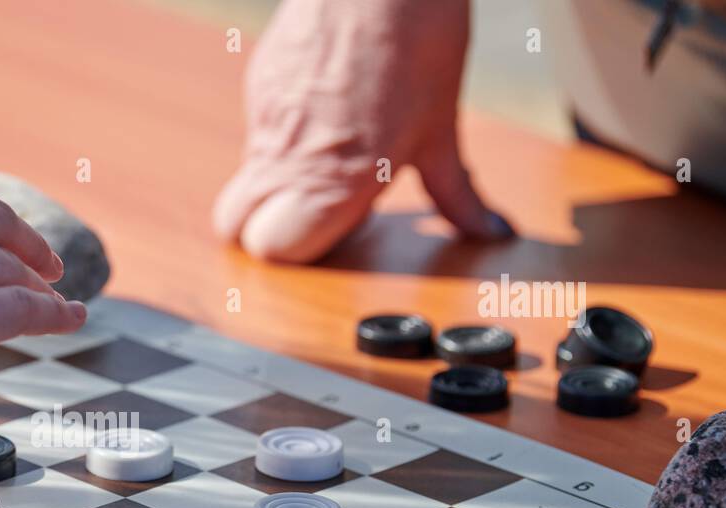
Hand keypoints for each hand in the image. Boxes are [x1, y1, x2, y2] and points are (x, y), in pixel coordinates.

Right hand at [214, 0, 513, 262]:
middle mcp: (287, 155)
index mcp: (335, 178)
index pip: (273, 249)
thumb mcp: (441, 128)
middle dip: (264, 229)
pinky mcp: (260, 82)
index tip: (334, 235)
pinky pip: (260, 127)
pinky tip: (328, 102)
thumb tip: (491, 234)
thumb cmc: (419, 39)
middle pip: (234, 227)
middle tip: (313, 211)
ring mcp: (264, 116)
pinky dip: (286, 132)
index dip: (297, 251)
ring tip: (335, 145)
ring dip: (280, 178)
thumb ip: (454, 193)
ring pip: (249, 174)